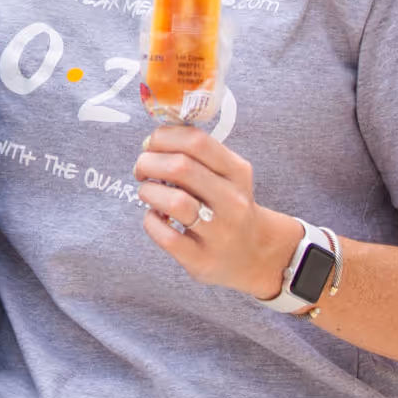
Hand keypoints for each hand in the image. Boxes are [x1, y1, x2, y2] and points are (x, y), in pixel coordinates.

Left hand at [133, 125, 302, 299]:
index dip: (164, 137)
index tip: (151, 145)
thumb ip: (196, 156)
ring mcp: (218, 232)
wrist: (255, 254)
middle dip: (148, 162)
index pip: (196, 141)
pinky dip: (150, 221)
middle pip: (181, 167)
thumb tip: (151, 144)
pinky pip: (165, 235)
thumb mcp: (226, 175)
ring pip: (174, 201)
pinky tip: (155, 217)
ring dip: (149, 192)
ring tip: (148, 193)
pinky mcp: (202, 259)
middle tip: (141, 169)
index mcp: (237, 172)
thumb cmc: (227, 206)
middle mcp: (232, 201)